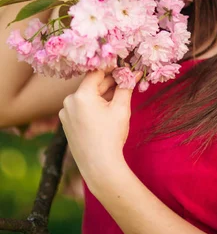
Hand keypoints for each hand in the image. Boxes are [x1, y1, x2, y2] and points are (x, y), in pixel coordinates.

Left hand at [58, 69, 142, 189]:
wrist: (99, 166)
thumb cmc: (111, 136)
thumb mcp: (121, 108)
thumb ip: (126, 86)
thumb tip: (134, 71)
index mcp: (81, 95)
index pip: (97, 72)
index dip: (111, 68)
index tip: (123, 67)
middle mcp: (69, 101)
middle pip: (92, 85)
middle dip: (109, 83)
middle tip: (126, 81)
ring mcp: (65, 113)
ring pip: (87, 96)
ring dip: (102, 95)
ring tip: (118, 99)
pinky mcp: (66, 123)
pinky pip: (81, 108)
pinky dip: (93, 106)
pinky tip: (106, 112)